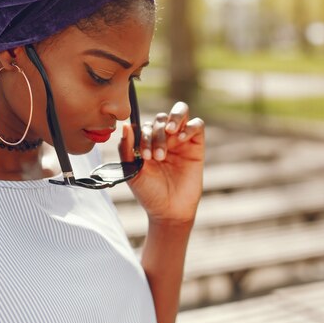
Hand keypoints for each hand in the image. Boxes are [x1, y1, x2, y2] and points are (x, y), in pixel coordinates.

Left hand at [119, 101, 204, 224]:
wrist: (168, 211)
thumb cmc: (149, 192)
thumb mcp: (132, 171)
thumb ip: (126, 148)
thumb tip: (126, 125)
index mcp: (147, 143)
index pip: (146, 125)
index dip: (144, 135)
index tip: (144, 156)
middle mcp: (164, 138)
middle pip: (161, 117)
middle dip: (157, 132)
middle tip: (158, 154)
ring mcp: (181, 140)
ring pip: (180, 112)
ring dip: (174, 117)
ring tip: (170, 131)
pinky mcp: (196, 146)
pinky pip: (197, 125)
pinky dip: (189, 126)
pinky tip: (181, 139)